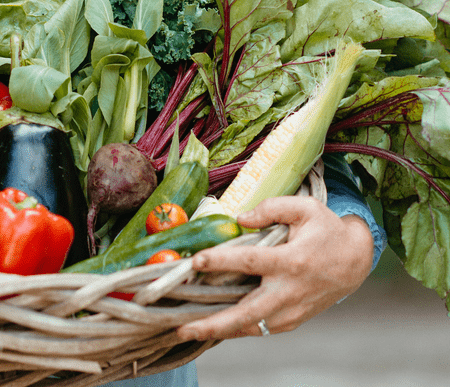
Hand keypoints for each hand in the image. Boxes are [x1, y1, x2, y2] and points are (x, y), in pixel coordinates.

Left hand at [176, 196, 373, 340]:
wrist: (355, 262)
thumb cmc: (326, 231)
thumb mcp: (306, 208)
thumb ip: (271, 208)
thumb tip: (238, 219)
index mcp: (292, 260)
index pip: (251, 261)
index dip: (222, 261)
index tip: (196, 260)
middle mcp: (290, 290)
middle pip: (247, 312)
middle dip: (214, 322)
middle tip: (183, 328)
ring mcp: (291, 311)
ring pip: (250, 326)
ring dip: (218, 331)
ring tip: (186, 331)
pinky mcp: (291, 321)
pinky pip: (258, 328)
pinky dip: (234, 331)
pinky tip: (209, 328)